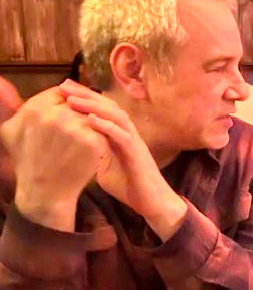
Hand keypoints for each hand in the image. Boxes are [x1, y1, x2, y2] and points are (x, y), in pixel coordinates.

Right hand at [0, 86, 106, 229]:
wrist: (43, 192)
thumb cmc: (26, 161)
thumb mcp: (10, 131)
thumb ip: (12, 106)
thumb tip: (3, 83)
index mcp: (35, 107)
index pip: (62, 92)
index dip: (69, 102)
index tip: (73, 113)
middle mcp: (54, 115)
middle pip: (80, 103)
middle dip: (83, 113)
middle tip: (86, 127)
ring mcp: (75, 128)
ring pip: (94, 116)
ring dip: (95, 125)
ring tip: (92, 137)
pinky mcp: (93, 142)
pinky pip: (105, 132)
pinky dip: (104, 138)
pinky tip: (98, 148)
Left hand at [59, 80, 187, 239]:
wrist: (152, 203)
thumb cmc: (130, 187)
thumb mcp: (104, 169)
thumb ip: (94, 155)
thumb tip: (75, 149)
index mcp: (120, 136)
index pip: (103, 111)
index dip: (85, 98)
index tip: (63, 90)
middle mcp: (129, 134)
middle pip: (109, 107)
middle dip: (86, 95)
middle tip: (65, 86)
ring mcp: (135, 142)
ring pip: (116, 117)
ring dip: (94, 107)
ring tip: (73, 100)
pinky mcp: (138, 154)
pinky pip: (123, 136)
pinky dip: (108, 127)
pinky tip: (92, 120)